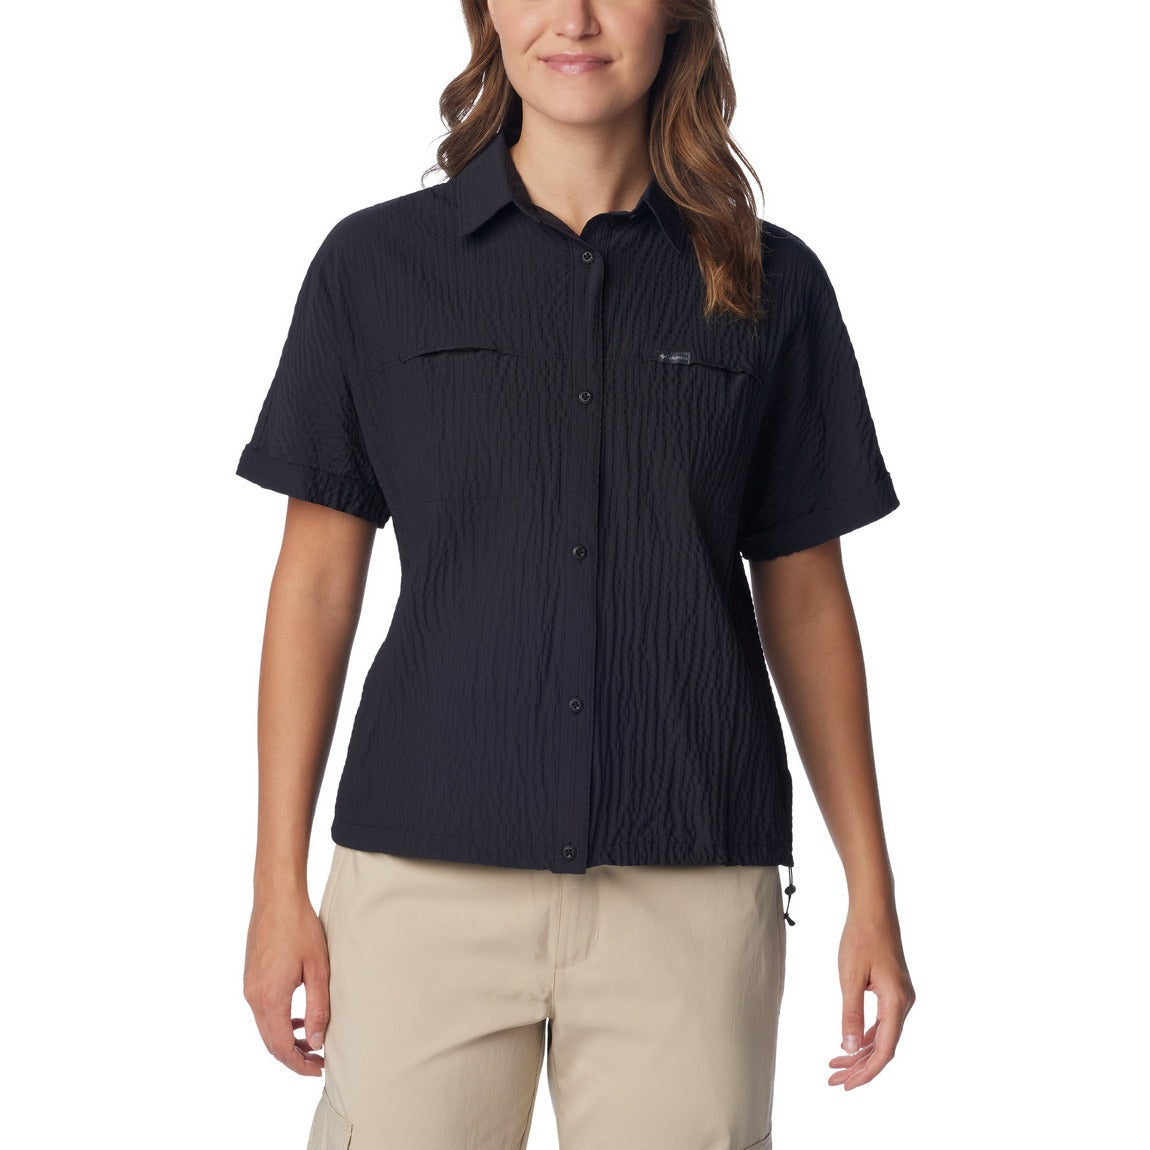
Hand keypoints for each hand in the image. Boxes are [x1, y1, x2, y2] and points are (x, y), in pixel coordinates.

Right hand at [243, 892, 331, 1076]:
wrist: (276, 897)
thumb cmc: (300, 927)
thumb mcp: (318, 968)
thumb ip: (317, 1008)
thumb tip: (316, 1042)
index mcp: (270, 997)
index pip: (280, 1047)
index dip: (299, 1064)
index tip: (318, 1069)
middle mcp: (253, 996)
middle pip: (270, 1042)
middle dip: (293, 1056)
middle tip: (318, 1061)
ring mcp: (248, 987)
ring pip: (265, 1028)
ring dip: (286, 1039)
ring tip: (311, 1042)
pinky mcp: (250, 978)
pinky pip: (262, 1010)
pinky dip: (278, 1022)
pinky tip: (297, 1018)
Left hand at [828, 903, 914, 1088]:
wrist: (874, 908)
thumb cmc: (861, 938)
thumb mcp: (850, 977)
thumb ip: (850, 1014)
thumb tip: (847, 1048)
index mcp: (896, 1002)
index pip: (884, 1049)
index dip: (866, 1071)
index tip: (846, 1085)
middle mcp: (903, 1003)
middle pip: (883, 1047)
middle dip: (859, 1067)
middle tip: (834, 1081)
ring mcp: (900, 997)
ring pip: (882, 1035)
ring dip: (859, 1052)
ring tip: (835, 1067)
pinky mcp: (893, 990)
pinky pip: (881, 1022)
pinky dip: (864, 1035)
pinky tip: (848, 1044)